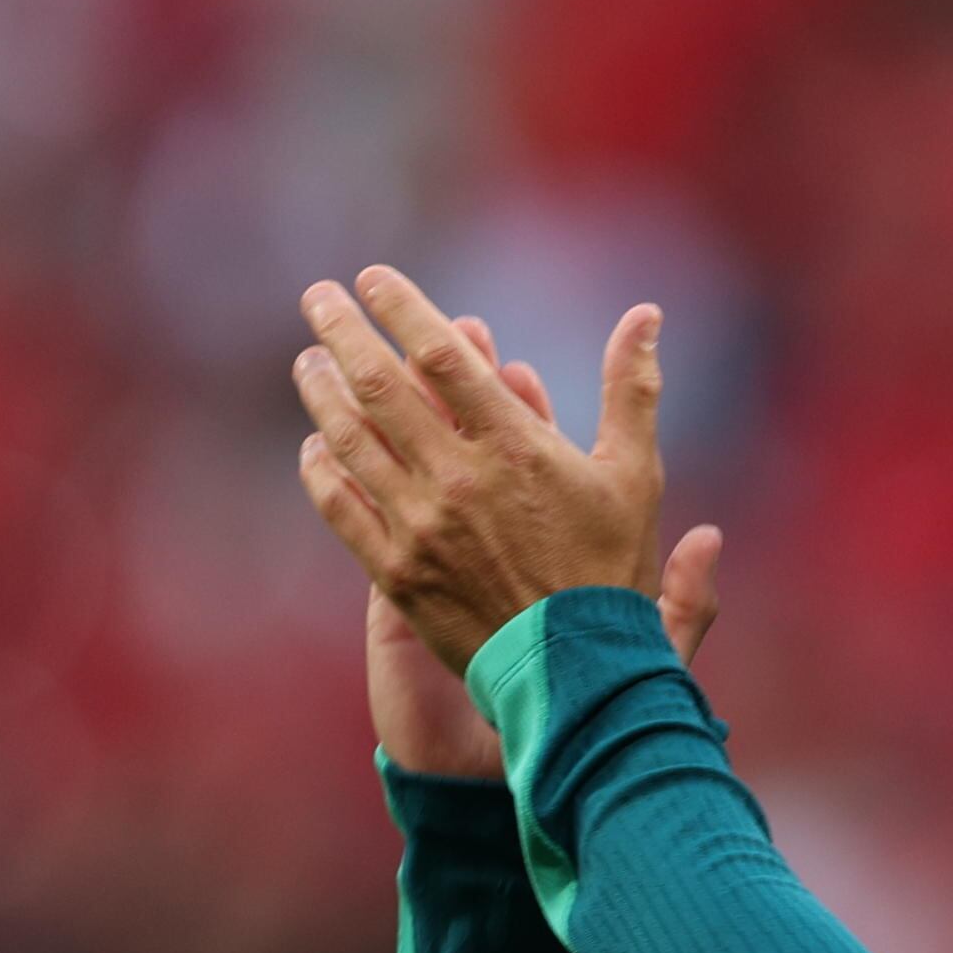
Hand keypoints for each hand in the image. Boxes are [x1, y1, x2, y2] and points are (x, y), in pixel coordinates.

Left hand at [358, 322, 723, 776]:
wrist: (580, 674)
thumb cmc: (612, 572)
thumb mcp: (635, 475)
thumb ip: (631, 389)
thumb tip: (646, 314)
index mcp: (514, 445)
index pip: (440, 353)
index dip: (400, 307)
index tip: (372, 277)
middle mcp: (457, 478)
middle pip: (379, 383)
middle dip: (342, 330)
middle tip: (318, 297)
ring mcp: (420, 527)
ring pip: (350, 440)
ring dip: (322, 392)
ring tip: (307, 361)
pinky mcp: (396, 574)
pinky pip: (342, 508)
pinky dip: (321, 470)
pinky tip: (314, 447)